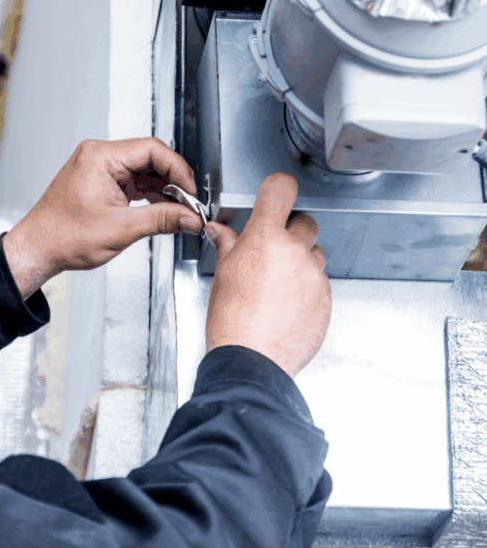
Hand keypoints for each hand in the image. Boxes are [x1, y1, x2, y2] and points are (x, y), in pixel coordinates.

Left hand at [2, 138, 205, 298]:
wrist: (38, 249)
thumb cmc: (62, 237)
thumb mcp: (121, 229)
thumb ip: (161, 220)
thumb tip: (189, 217)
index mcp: (99, 157)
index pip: (152, 150)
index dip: (178, 170)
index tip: (191, 192)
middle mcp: (98, 156)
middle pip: (150, 158)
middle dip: (173, 181)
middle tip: (190, 204)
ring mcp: (100, 168)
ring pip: (144, 171)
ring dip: (163, 190)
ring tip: (180, 210)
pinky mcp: (101, 182)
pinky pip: (133, 182)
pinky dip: (150, 195)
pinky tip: (163, 210)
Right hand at [203, 172, 331, 379]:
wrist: (252, 359)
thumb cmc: (233, 320)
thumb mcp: (224, 274)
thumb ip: (228, 245)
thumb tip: (220, 232)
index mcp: (265, 238)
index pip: (280, 191)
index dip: (279, 188)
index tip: (278, 192)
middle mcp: (295, 251)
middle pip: (305, 222)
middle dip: (291, 230)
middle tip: (273, 248)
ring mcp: (314, 276)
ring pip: (314, 254)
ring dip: (300, 260)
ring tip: (278, 283)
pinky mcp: (326, 299)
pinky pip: (320, 282)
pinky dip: (307, 287)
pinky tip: (287, 303)